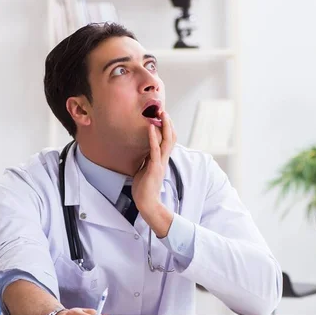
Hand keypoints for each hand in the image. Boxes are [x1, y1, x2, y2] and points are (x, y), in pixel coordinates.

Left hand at [133, 110, 176, 235]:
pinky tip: (150, 128)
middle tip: (164, 110)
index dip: (167, 128)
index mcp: (162, 159)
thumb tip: (145, 150)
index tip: (163, 116)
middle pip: (171, 137)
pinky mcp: (154, 168)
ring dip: (164, 126)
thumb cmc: (144, 188)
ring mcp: (160, 163)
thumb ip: (147, 159)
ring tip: (161, 114)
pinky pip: (155, 150)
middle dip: (168, 123)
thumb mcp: (145, 169)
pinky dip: (153, 138)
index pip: (168, 140)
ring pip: (167, 141)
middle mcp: (164, 159)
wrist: (147, 203)